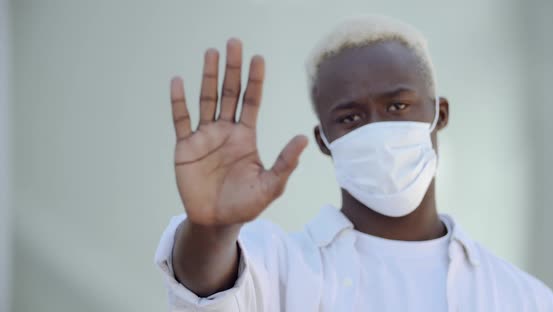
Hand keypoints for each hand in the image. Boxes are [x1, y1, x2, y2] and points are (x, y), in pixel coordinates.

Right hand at [169, 38, 307, 225]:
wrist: (216, 221)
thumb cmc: (245, 204)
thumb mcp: (270, 186)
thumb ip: (285, 163)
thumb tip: (303, 138)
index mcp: (245, 137)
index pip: (251, 101)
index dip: (255, 80)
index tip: (258, 58)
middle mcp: (225, 131)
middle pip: (230, 93)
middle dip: (232, 69)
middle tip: (234, 43)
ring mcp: (204, 137)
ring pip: (206, 100)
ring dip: (208, 77)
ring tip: (211, 53)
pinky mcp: (185, 147)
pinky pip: (181, 120)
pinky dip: (179, 102)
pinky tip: (178, 82)